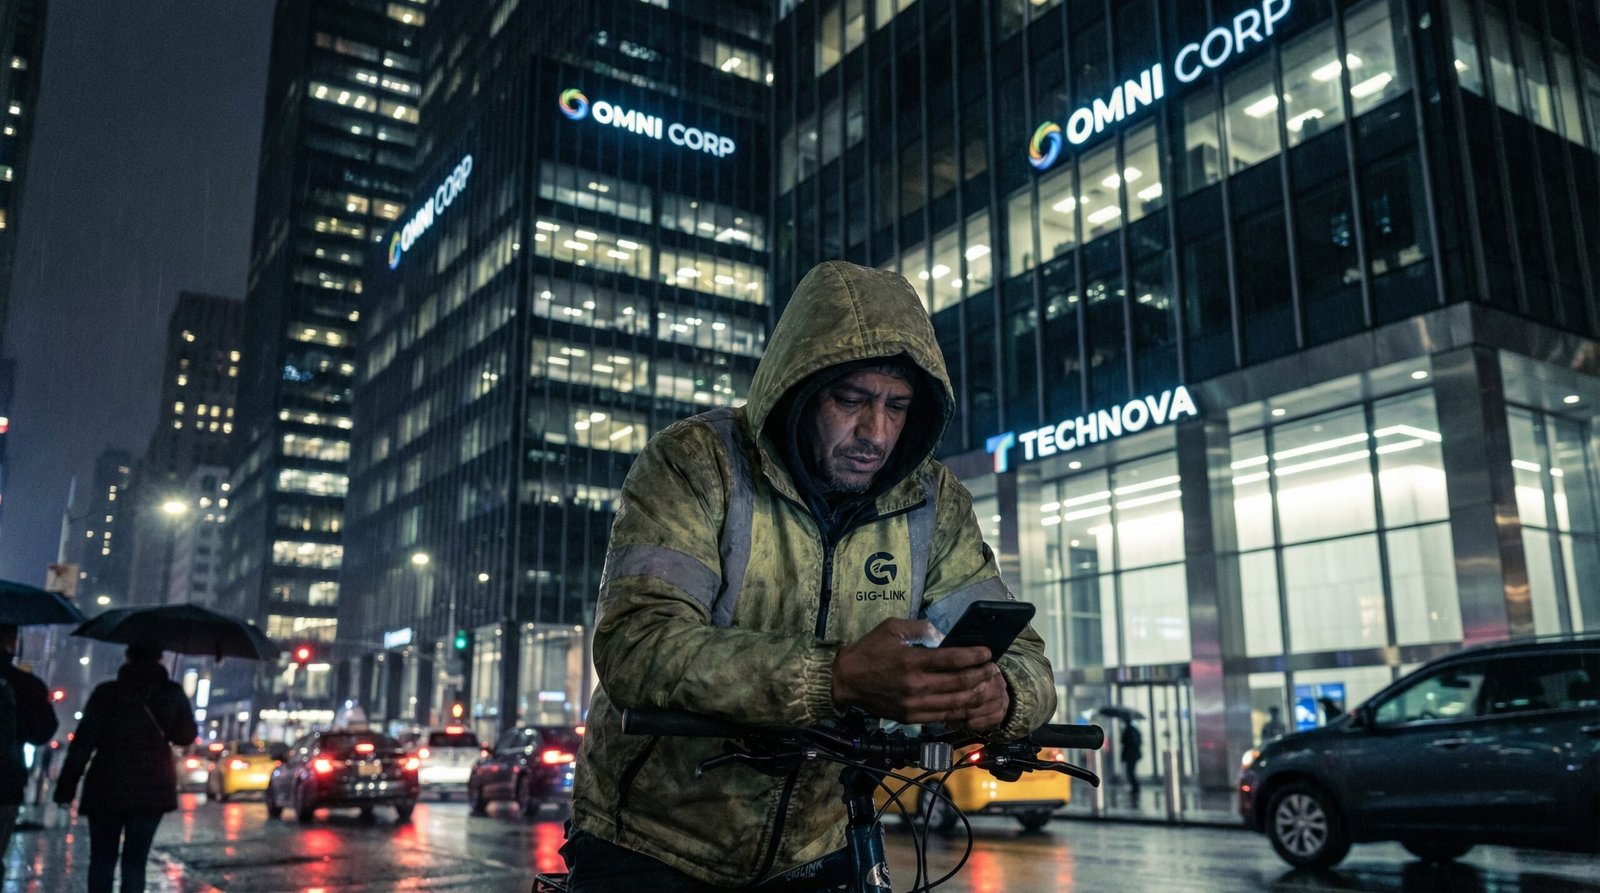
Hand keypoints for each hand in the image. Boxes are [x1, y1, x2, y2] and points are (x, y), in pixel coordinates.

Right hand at [831, 618, 1009, 729]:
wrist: (846, 680)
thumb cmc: (869, 651)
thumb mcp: (891, 628)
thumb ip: (919, 628)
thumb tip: (943, 634)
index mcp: (912, 661)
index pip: (953, 659)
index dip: (975, 656)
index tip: (987, 652)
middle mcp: (916, 685)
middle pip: (960, 683)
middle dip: (981, 675)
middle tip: (993, 669)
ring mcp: (914, 705)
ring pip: (956, 703)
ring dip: (977, 695)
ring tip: (987, 686)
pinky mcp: (911, 718)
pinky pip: (943, 716)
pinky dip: (961, 711)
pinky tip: (971, 703)